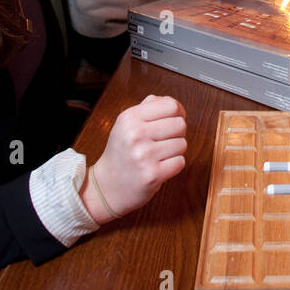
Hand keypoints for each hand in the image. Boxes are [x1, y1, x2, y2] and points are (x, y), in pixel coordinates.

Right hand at [86, 95, 186, 221]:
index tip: (172, 121)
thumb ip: (148, 108)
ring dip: (175, 151)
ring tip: (159, 155)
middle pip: (180, 124)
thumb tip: (173, 103)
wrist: (107, 186)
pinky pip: (180, 162)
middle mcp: (135, 134)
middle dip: (177, 133)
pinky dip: (174, 165)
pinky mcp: (152, 174)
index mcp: (130, 117)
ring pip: (182, 143)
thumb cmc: (121, 153)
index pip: (171, 105)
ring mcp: (144, 155)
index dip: (178, 113)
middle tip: (163, 141)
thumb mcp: (126, 124)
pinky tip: (159, 166)